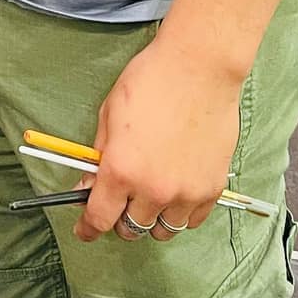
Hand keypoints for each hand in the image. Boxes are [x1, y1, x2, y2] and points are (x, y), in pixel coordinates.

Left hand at [74, 40, 243, 243]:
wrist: (199, 67)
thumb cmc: (152, 81)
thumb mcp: (110, 114)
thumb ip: (99, 156)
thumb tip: (89, 185)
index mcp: (122, 170)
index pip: (99, 218)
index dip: (88, 227)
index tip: (86, 229)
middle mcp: (153, 189)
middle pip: (131, 229)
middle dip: (120, 218)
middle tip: (120, 200)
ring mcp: (185, 192)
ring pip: (163, 230)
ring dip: (152, 217)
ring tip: (151, 193)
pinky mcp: (211, 189)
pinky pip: (192, 220)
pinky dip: (181, 212)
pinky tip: (176, 190)